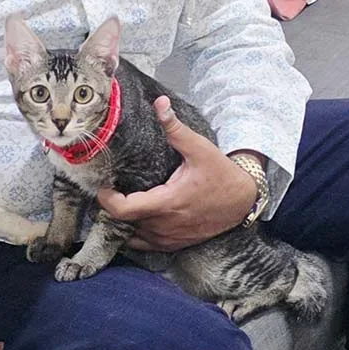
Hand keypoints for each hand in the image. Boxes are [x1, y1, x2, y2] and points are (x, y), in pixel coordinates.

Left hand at [95, 96, 257, 250]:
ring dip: (122, 223)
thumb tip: (160, 103)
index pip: (123, 210)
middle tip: (108, 190)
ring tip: (119, 203)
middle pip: (123, 224)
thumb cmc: (221, 175)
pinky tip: (134, 219)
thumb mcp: (200, 149)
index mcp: (167, 202)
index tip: (104, 186)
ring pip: (132, 238)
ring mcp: (169, 238)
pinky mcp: (174, 244)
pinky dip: (134, 235)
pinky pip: (145, 245)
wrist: (244, 201)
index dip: (106, 200)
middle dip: (110, 209)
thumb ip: (176, 129)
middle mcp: (165, 225)